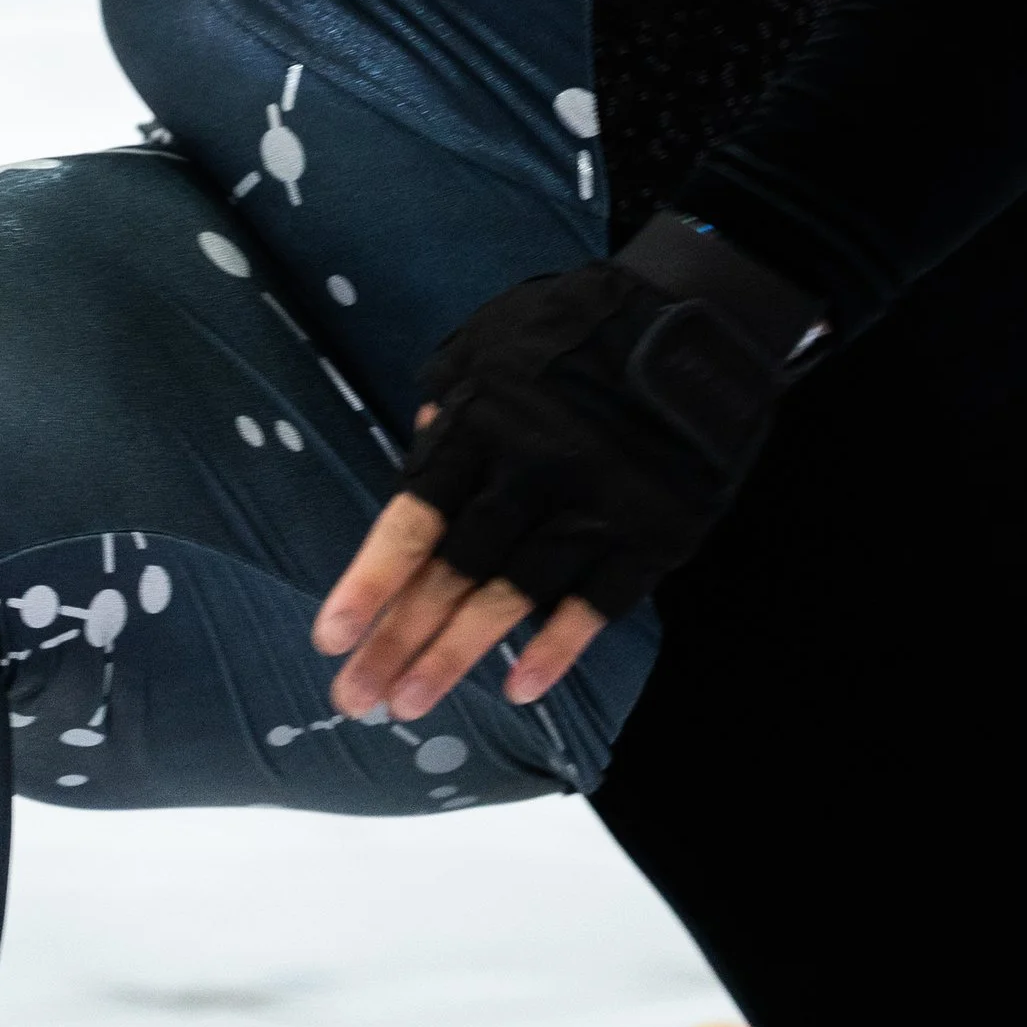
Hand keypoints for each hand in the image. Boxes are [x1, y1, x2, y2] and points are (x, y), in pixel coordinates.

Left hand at [311, 218, 824, 720]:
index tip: (331, 636)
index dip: (372, 580)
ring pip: (514, 597)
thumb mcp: (493, 336)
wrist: (696, 321)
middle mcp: (532, 470)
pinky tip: (518, 688)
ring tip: (410, 704)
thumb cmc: (577, 326)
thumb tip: (421, 446)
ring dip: (457, 656)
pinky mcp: (650, 532)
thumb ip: (450, 392)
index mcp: (485, 420)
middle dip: (399, 640)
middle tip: (355, 699)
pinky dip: (556, 648)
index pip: (416, 517)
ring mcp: (594, 506)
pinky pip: (596, 603)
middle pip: (455, 571)